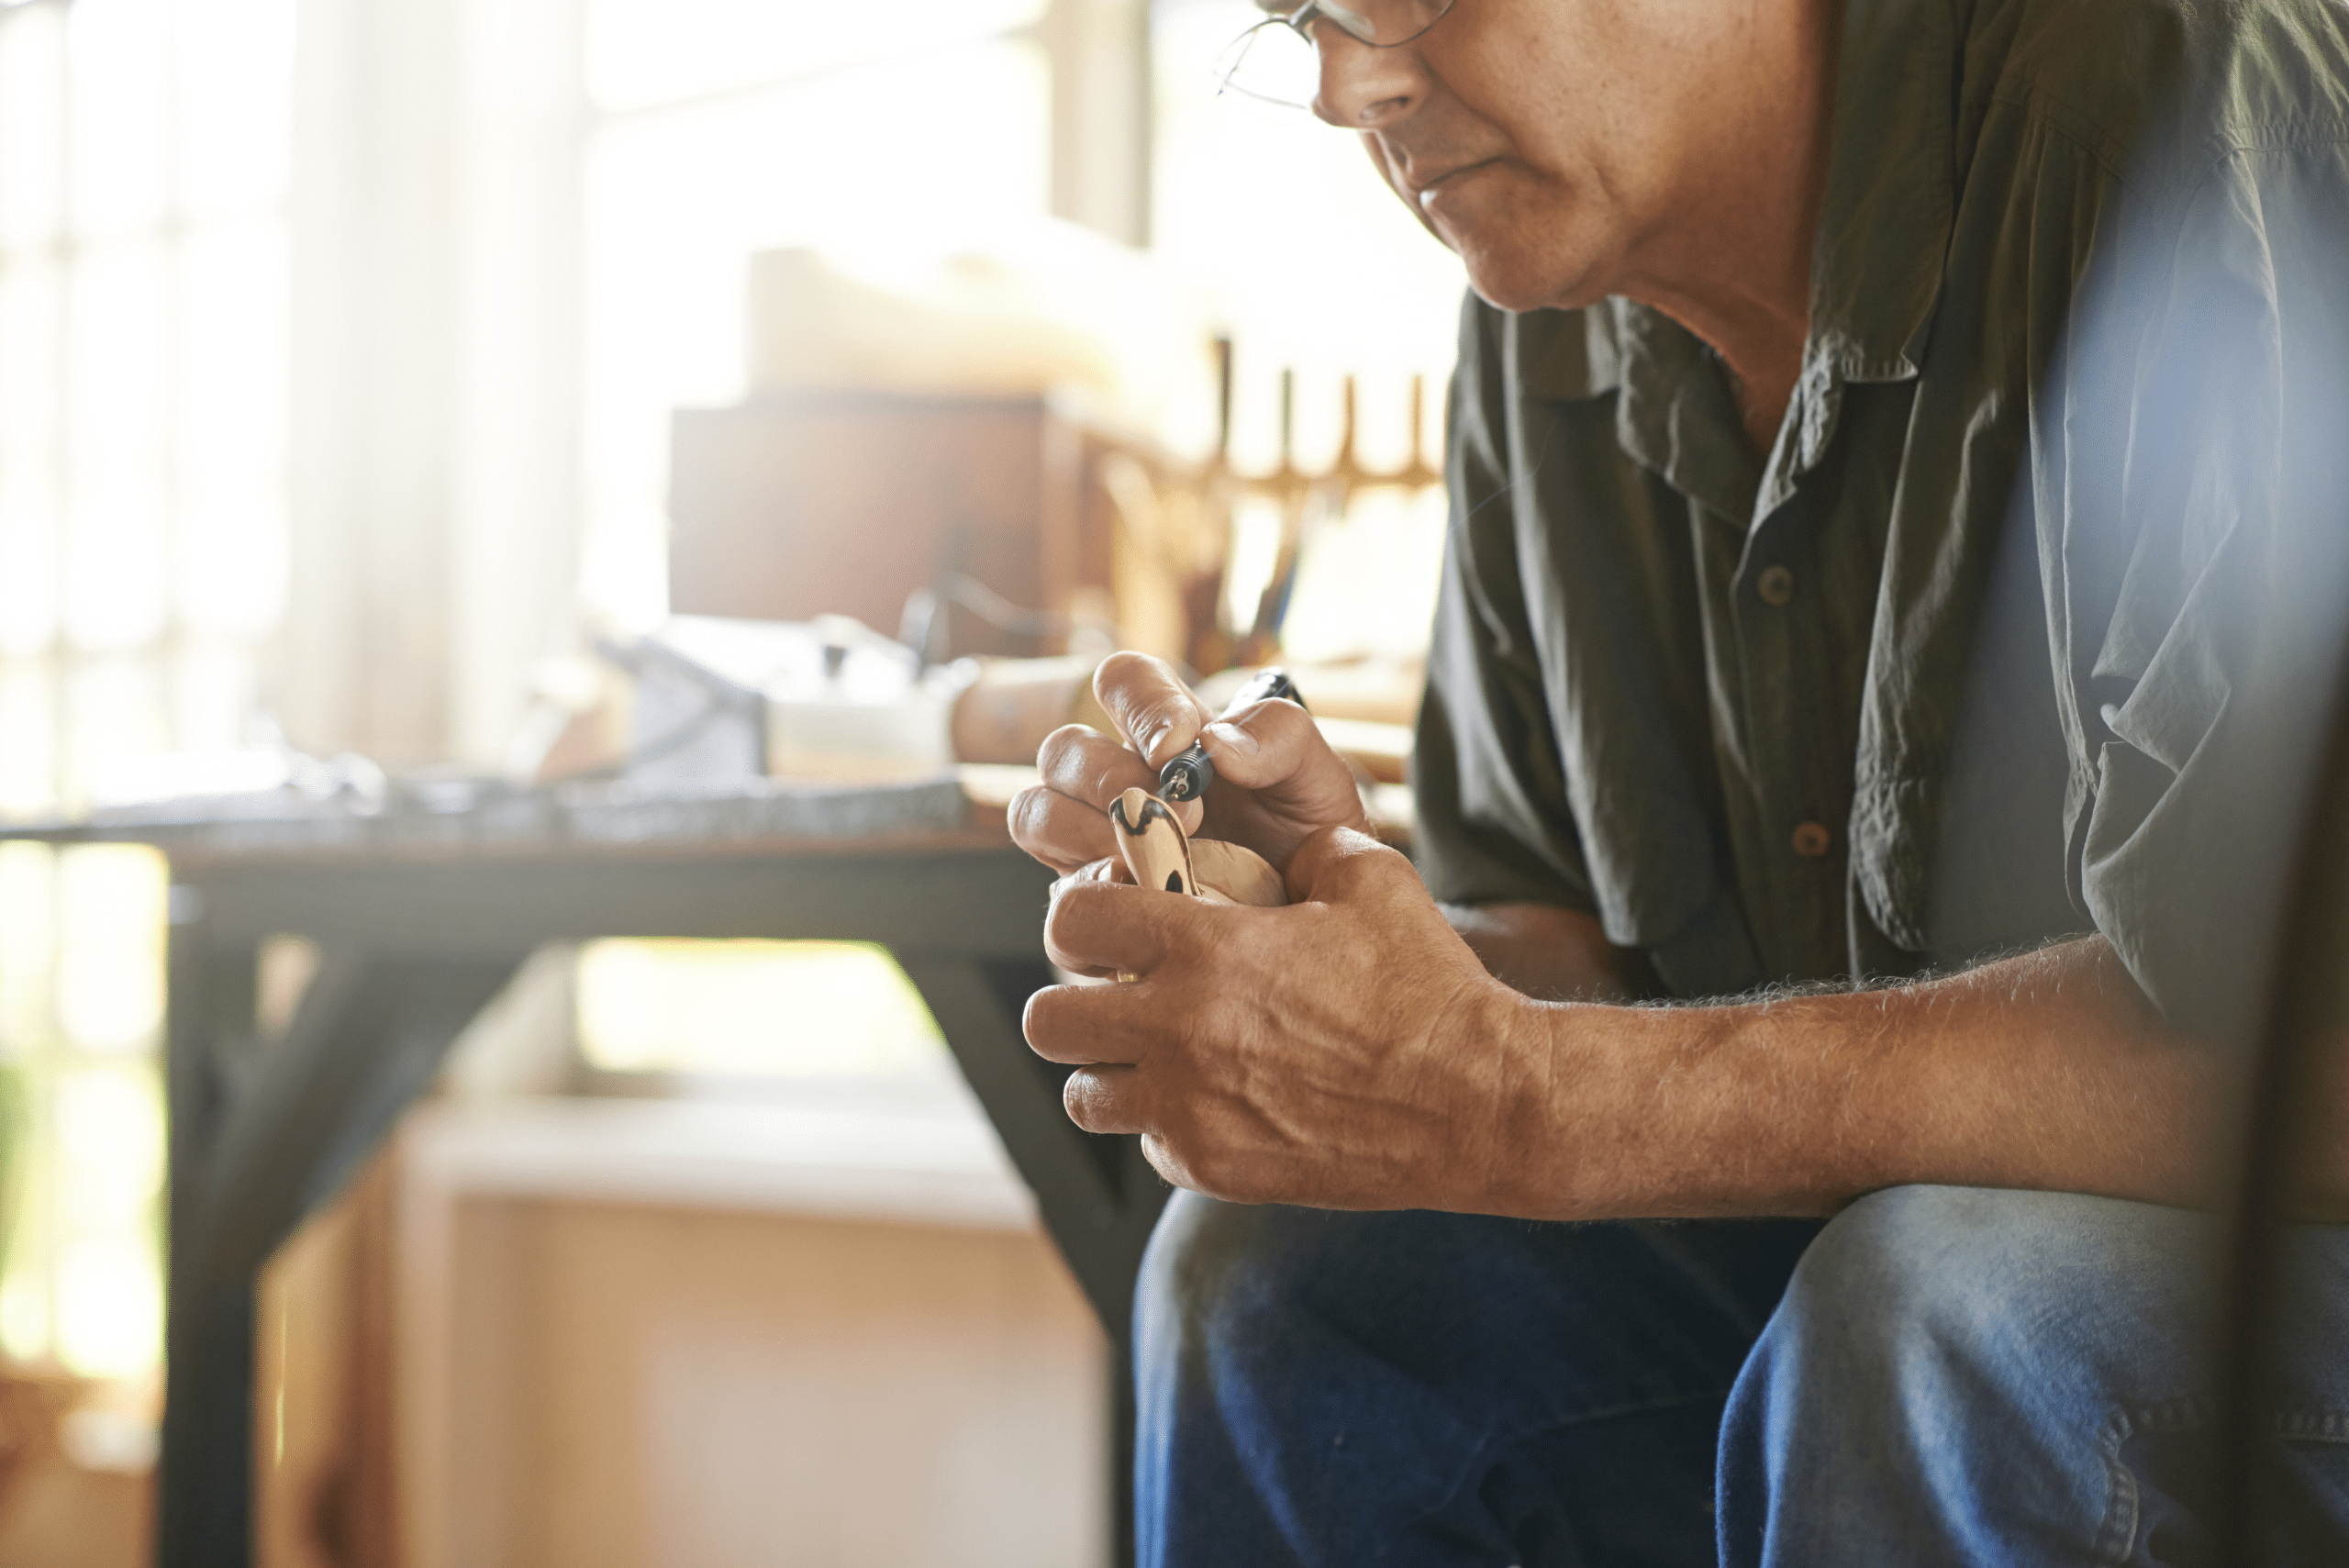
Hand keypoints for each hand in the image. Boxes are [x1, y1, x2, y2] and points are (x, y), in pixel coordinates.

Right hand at [1007, 651, 1368, 877]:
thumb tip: (1217, 743)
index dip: (1136, 704)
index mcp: (1169, 733)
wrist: (1314, 929)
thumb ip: (1281, 738)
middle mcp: (1116, 778)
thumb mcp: (1317, 780)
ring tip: (1148, 865)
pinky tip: (1146, 912)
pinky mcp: (1090, 902)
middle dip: (1110, 779)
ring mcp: (1092, 840)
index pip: (1123, 681)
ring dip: (1084, 835)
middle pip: (1063, 750)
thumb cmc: (1311, 841)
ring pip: (1035, 813)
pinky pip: (1055, 896)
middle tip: (1181, 818)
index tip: (1175, 746)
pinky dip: (1092, 901)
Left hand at [1023, 826, 1536, 1210]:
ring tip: (1157, 1057)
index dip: (1081, 912)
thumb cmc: (1427, 988)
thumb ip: (1309, 850)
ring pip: (1082, 1095)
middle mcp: (1179, 1030)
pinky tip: (1218, 1104)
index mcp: (1205, 948)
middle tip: (1117, 997)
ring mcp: (1189, 1108)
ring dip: (1109, 1072)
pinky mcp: (1214, 1168)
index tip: (1109, 920)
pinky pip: (1149, 1146)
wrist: (1477, 1103)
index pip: (1072, 919)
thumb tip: (1288, 845)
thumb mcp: (1371, 881)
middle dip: (1074, 1001)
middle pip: (1048, 1020)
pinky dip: (1168, 1127)